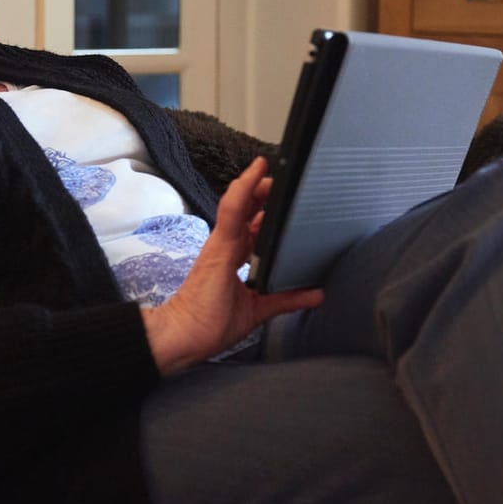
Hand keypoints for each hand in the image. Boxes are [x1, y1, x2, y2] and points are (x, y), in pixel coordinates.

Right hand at [142, 157, 323, 374]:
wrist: (187, 336)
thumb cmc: (211, 324)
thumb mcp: (259, 308)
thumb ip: (286, 299)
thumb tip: (315, 294)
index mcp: (233, 257)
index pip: (252, 226)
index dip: (265, 210)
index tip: (283, 200)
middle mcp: (227, 245)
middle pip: (247, 209)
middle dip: (264, 193)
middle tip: (284, 180)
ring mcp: (222, 242)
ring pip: (240, 203)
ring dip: (255, 184)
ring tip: (269, 167)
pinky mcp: (219, 245)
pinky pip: (231, 211)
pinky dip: (243, 191)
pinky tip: (255, 175)